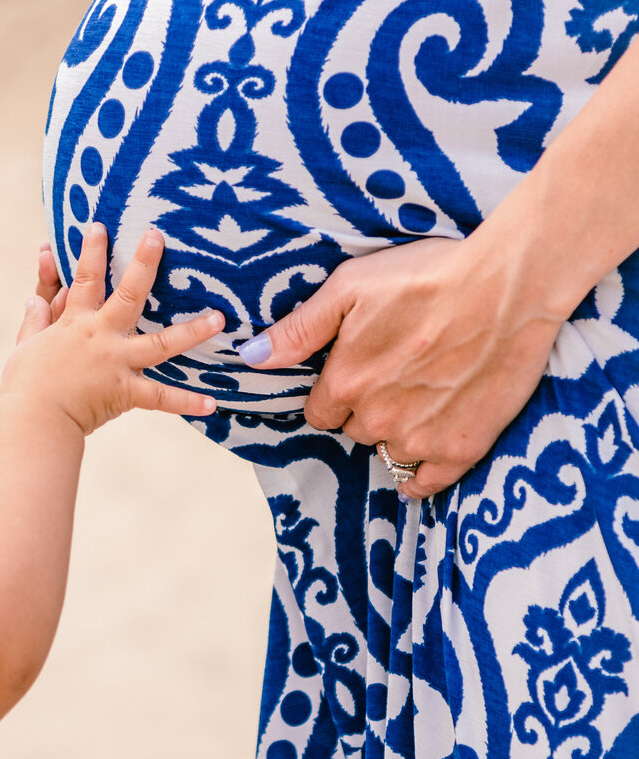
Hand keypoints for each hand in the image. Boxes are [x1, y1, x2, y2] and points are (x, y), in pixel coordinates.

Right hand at [4, 223, 221, 435]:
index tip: (100, 226)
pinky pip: (161, 399)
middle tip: (158, 237)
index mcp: (75, 323)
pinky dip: (186, 403)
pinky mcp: (125, 393)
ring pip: (161, 343)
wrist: (33, 420)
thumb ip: (35, 320)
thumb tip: (34, 298)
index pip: (84, 278)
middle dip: (144, 263)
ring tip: (218, 320)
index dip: (91, 251)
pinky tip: (212, 404)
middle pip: (129, 294)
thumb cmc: (24, 385)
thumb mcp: (26, 346)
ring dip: (192, 331)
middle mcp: (101, 337)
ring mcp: (117, 364)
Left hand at [241, 232, 565, 497]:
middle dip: (368, 409)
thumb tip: (250, 357)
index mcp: (346, 382)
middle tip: (399, 374)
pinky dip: (422, 473)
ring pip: (388, 451)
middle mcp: (377, 418)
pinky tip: (428, 450)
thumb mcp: (351, 287)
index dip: (338, 393)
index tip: (360, 372)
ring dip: (398, 431)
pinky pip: (426, 482)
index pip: (320, 412)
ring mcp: (421, 438)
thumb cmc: (429, 276)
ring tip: (425, 394)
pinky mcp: (462, 448)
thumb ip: (299, 328)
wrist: (508, 286)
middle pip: (355, 430)